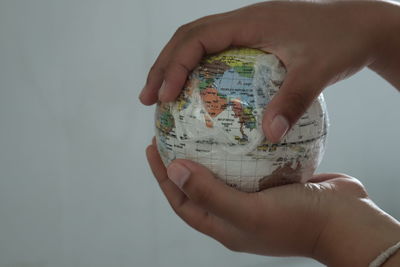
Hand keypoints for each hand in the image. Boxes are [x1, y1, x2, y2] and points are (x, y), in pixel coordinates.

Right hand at [139, 0, 399, 141]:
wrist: (361, 26)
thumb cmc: (341, 42)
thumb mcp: (317, 71)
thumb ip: (292, 102)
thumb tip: (268, 136)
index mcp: (249, 22)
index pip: (196, 38)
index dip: (173, 65)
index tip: (161, 96)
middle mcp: (242, 22)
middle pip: (187, 38)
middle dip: (162, 66)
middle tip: (147, 99)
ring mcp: (246, 30)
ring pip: (198, 44)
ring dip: (175, 67)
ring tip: (162, 97)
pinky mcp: (253, 41)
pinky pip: (216, 54)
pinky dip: (198, 72)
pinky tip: (197, 96)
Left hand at [146, 140, 399, 265]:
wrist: (347, 221)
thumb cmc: (297, 222)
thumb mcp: (249, 212)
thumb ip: (210, 193)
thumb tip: (174, 170)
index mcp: (225, 224)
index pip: (182, 200)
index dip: (163, 176)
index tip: (153, 146)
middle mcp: (237, 211)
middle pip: (200, 183)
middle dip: (182, 160)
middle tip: (173, 129)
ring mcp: (256, 195)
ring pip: (225, 169)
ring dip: (211, 148)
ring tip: (201, 121)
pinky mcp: (275, 180)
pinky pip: (251, 159)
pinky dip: (242, 143)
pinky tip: (240, 122)